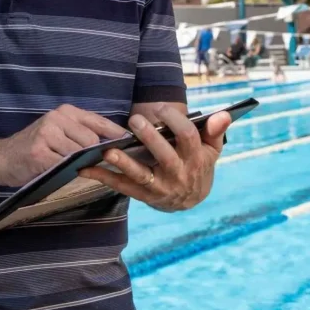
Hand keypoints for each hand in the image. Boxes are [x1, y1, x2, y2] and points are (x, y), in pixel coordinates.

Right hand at [0, 105, 126, 187]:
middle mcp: (57, 117)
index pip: (99, 121)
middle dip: (92, 154)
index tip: (128, 144)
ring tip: (64, 166)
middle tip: (83, 163)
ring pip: (79, 154)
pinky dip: (63, 172)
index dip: (116, 134)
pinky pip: (64, 165)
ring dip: (76, 165)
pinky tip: (54, 170)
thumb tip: (115, 142)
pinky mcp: (39, 151)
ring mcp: (47, 133)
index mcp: (65, 111)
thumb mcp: (59, 132)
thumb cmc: (36, 147)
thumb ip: (82, 133)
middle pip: (92, 140)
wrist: (3, 158)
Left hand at [78, 105, 230, 211]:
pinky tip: (86, 168)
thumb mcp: (210, 149)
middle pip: (164, 155)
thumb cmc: (198, 164)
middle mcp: (178, 175)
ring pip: (141, 175)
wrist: (190, 200)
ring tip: (108, 151)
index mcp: (196, 160)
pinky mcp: (143, 196)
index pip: (188, 137)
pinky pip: (122, 187)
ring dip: (123, 163)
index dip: (175, 121)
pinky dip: (103, 178)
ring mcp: (160, 188)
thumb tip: (222, 114)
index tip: (162, 109)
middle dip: (150, 137)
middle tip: (135, 120)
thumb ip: (214, 130)